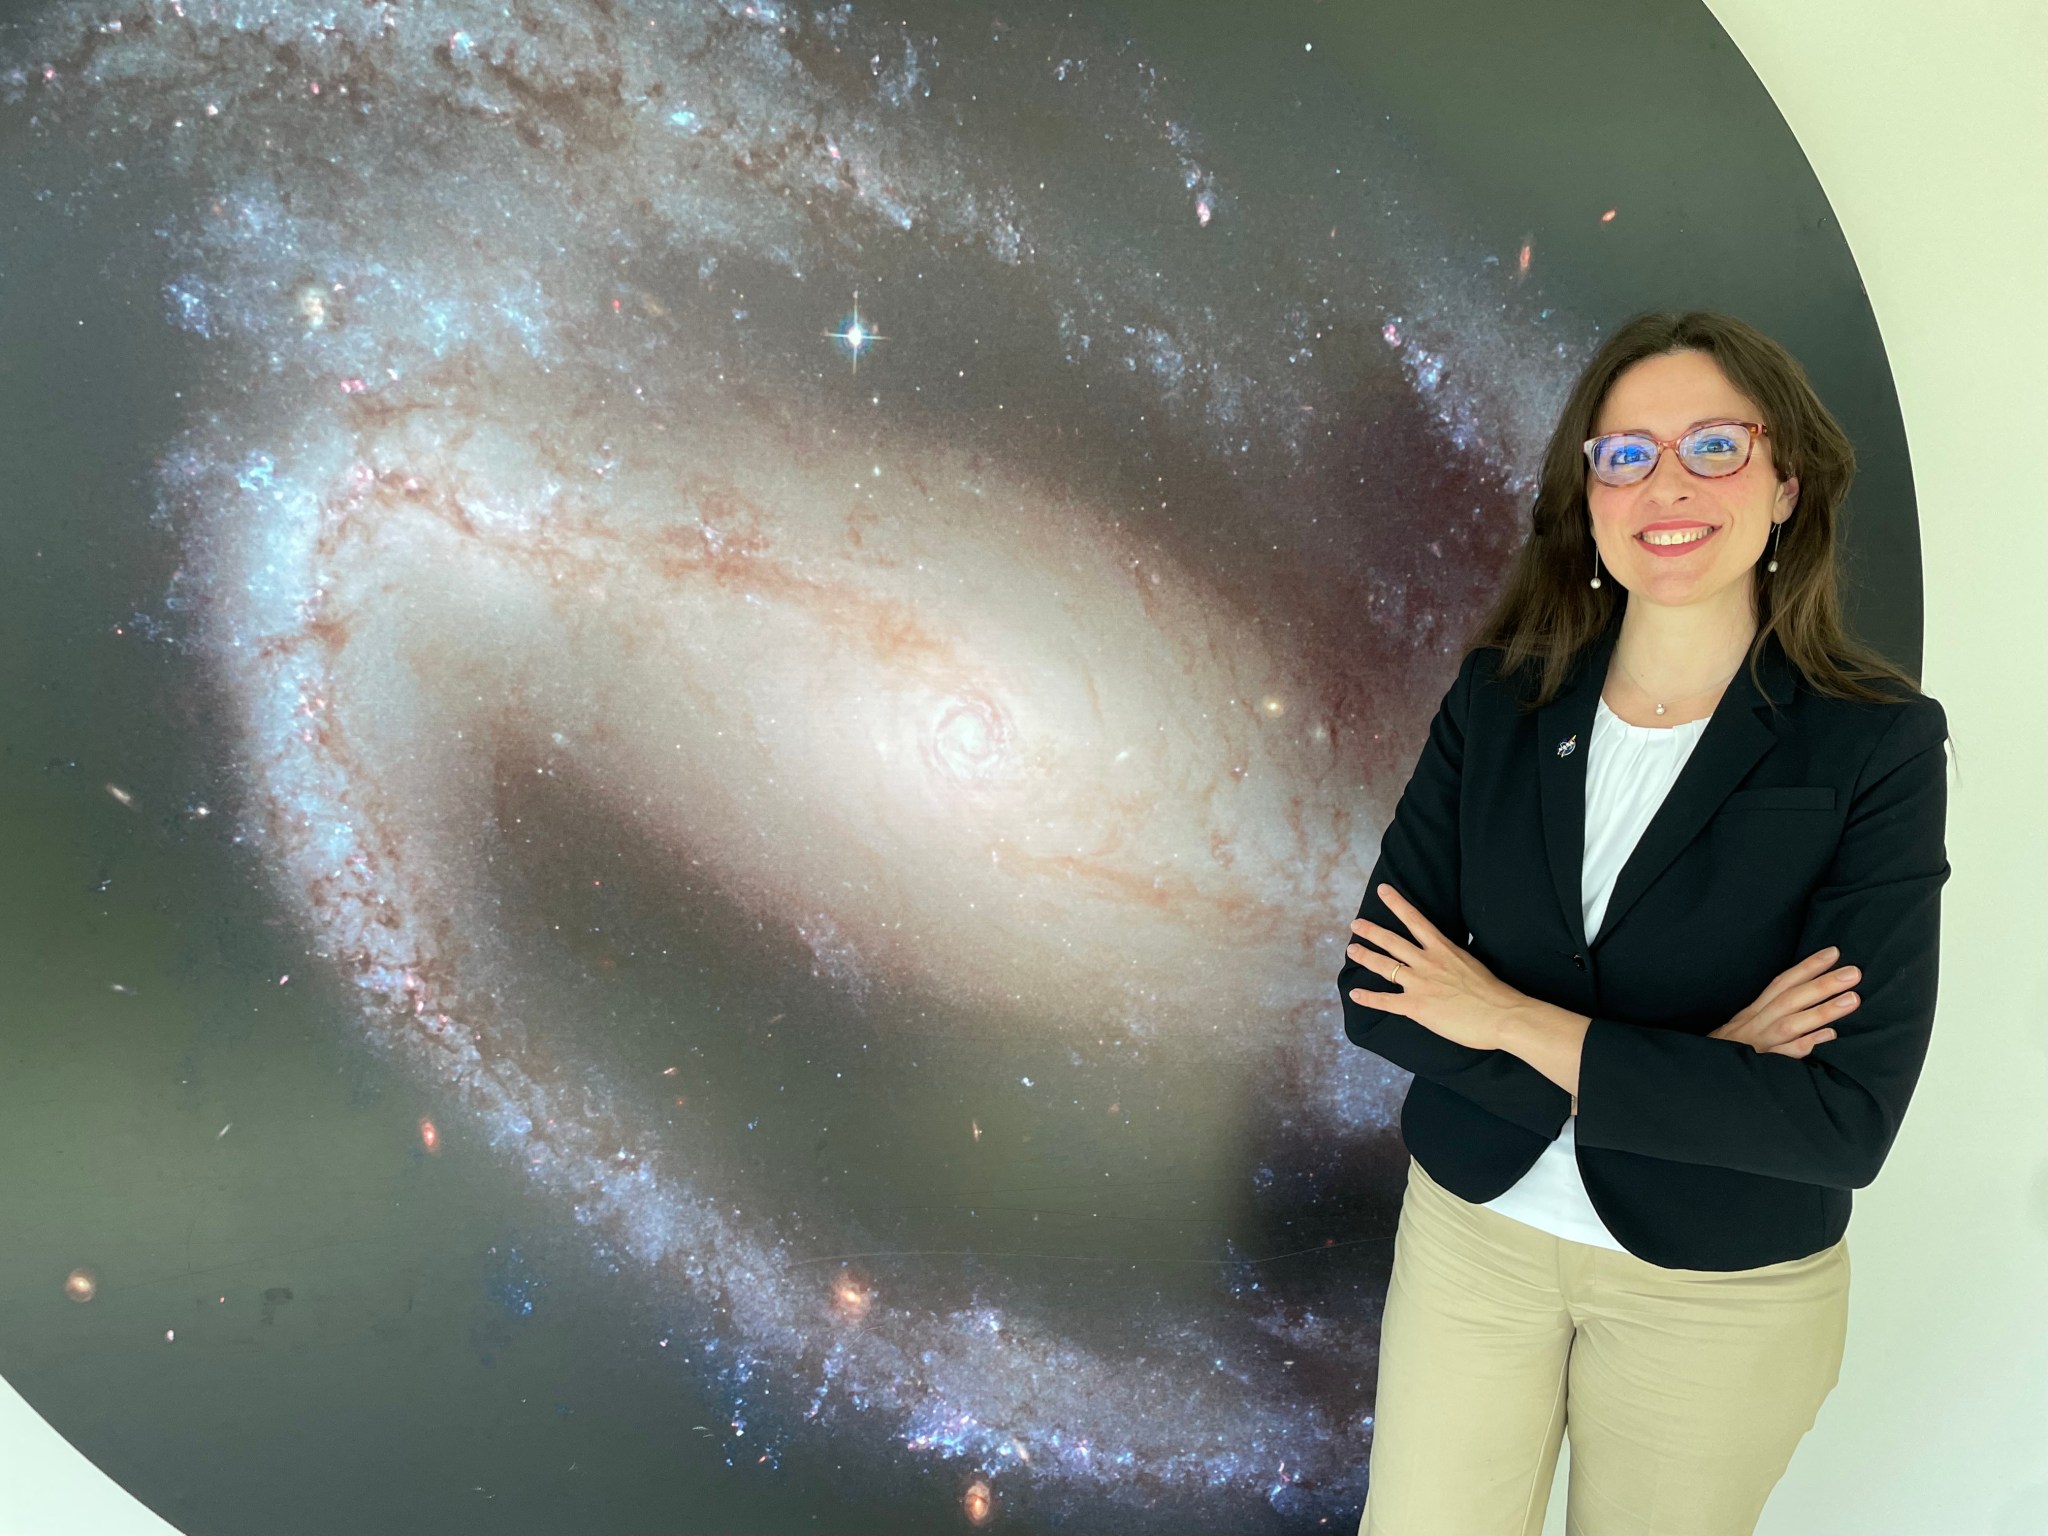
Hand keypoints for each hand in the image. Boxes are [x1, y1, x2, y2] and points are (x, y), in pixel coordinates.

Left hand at [1346, 883, 1526, 1051]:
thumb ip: (1454, 958)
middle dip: (1371, 931)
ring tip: (1351, 950)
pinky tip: (1355, 994)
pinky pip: (1386, 1001)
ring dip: (1366, 957)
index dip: (1396, 903)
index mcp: (1443, 949)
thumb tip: (1448, 956)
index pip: (1415, 919)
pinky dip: (1368, 998)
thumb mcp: (1472, 962)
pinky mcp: (1416, 1006)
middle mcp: (1427, 962)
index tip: (1382, 891)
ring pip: (1384, 966)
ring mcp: (1419, 983)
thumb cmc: (1493, 991)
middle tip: (1355, 924)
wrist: (1501, 1014)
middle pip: (1392, 941)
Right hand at [1708, 946, 1858, 1057]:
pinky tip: (1829, 1035)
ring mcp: (1760, 1044)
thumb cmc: (1733, 1049)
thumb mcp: (1748, 1025)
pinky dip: (1806, 1043)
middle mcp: (1757, 1024)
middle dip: (1822, 984)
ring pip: (1791, 1024)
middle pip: (1790, 999)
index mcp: (1754, 1011)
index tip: (1834, 953)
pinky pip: (1786, 1054)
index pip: (1782, 983)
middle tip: (1853, 973)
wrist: (1704, 1073)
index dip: (1807, 967)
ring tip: (1852, 1000)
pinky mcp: (1763, 1066)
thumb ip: (1773, 1013)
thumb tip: (1809, 1000)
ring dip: (1822, 1011)